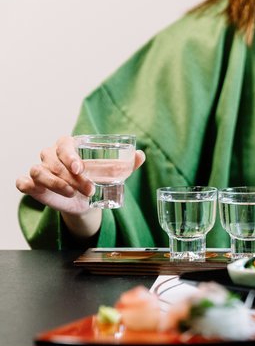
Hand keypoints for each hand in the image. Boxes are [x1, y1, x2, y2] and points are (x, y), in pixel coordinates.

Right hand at [16, 136, 144, 236]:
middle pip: (54, 161)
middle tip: (88, 188)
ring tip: (73, 193)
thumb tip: (141, 155)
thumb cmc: (95, 179)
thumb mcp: (112, 172)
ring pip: (39, 171)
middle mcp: (51, 156)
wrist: (86, 201)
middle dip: (71, 176)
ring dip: (56, 183)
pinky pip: (22, 182)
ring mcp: (39, 169)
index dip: (70, 155)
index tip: (80, 168)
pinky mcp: (32, 184)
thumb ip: (127, 164)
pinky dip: (27, 185)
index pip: (64, 144)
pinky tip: (38, 191)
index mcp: (68, 147)